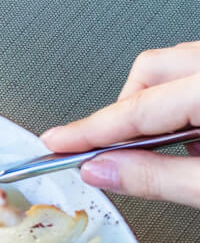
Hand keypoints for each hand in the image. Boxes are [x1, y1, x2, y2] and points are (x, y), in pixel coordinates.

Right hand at [42, 41, 199, 206]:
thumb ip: (157, 177)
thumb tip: (100, 170)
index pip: (137, 108)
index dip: (90, 130)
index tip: (56, 143)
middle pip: (149, 71)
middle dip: (125, 112)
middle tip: (118, 152)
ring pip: (172, 64)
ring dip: (156, 105)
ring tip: (173, 147)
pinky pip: (195, 70)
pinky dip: (183, 100)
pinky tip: (196, 131)